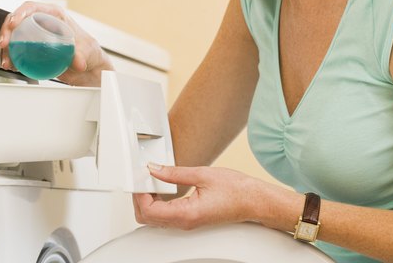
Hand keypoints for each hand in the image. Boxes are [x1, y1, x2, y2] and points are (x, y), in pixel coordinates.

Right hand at [0, 1, 112, 85]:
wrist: (89, 68)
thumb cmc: (89, 51)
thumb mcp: (87, 50)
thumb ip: (82, 55)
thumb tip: (78, 62)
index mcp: (55, 15)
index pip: (33, 8)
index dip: (20, 13)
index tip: (14, 23)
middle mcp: (43, 23)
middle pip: (18, 21)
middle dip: (6, 31)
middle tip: (4, 44)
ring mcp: (37, 36)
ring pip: (15, 36)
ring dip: (7, 47)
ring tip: (6, 60)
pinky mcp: (34, 49)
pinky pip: (18, 50)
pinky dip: (12, 57)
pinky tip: (11, 65)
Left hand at [133, 165, 266, 230]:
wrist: (253, 200)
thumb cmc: (236, 190)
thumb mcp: (202, 174)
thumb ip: (174, 173)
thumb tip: (155, 169)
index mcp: (186, 214)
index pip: (149, 210)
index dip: (140, 194)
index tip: (140, 179)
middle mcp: (184, 223)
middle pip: (147, 218)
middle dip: (139, 198)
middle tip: (142, 179)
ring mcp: (186, 223)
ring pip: (154, 219)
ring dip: (147, 201)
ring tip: (151, 180)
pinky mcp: (190, 219)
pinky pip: (165, 216)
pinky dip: (157, 203)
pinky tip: (161, 188)